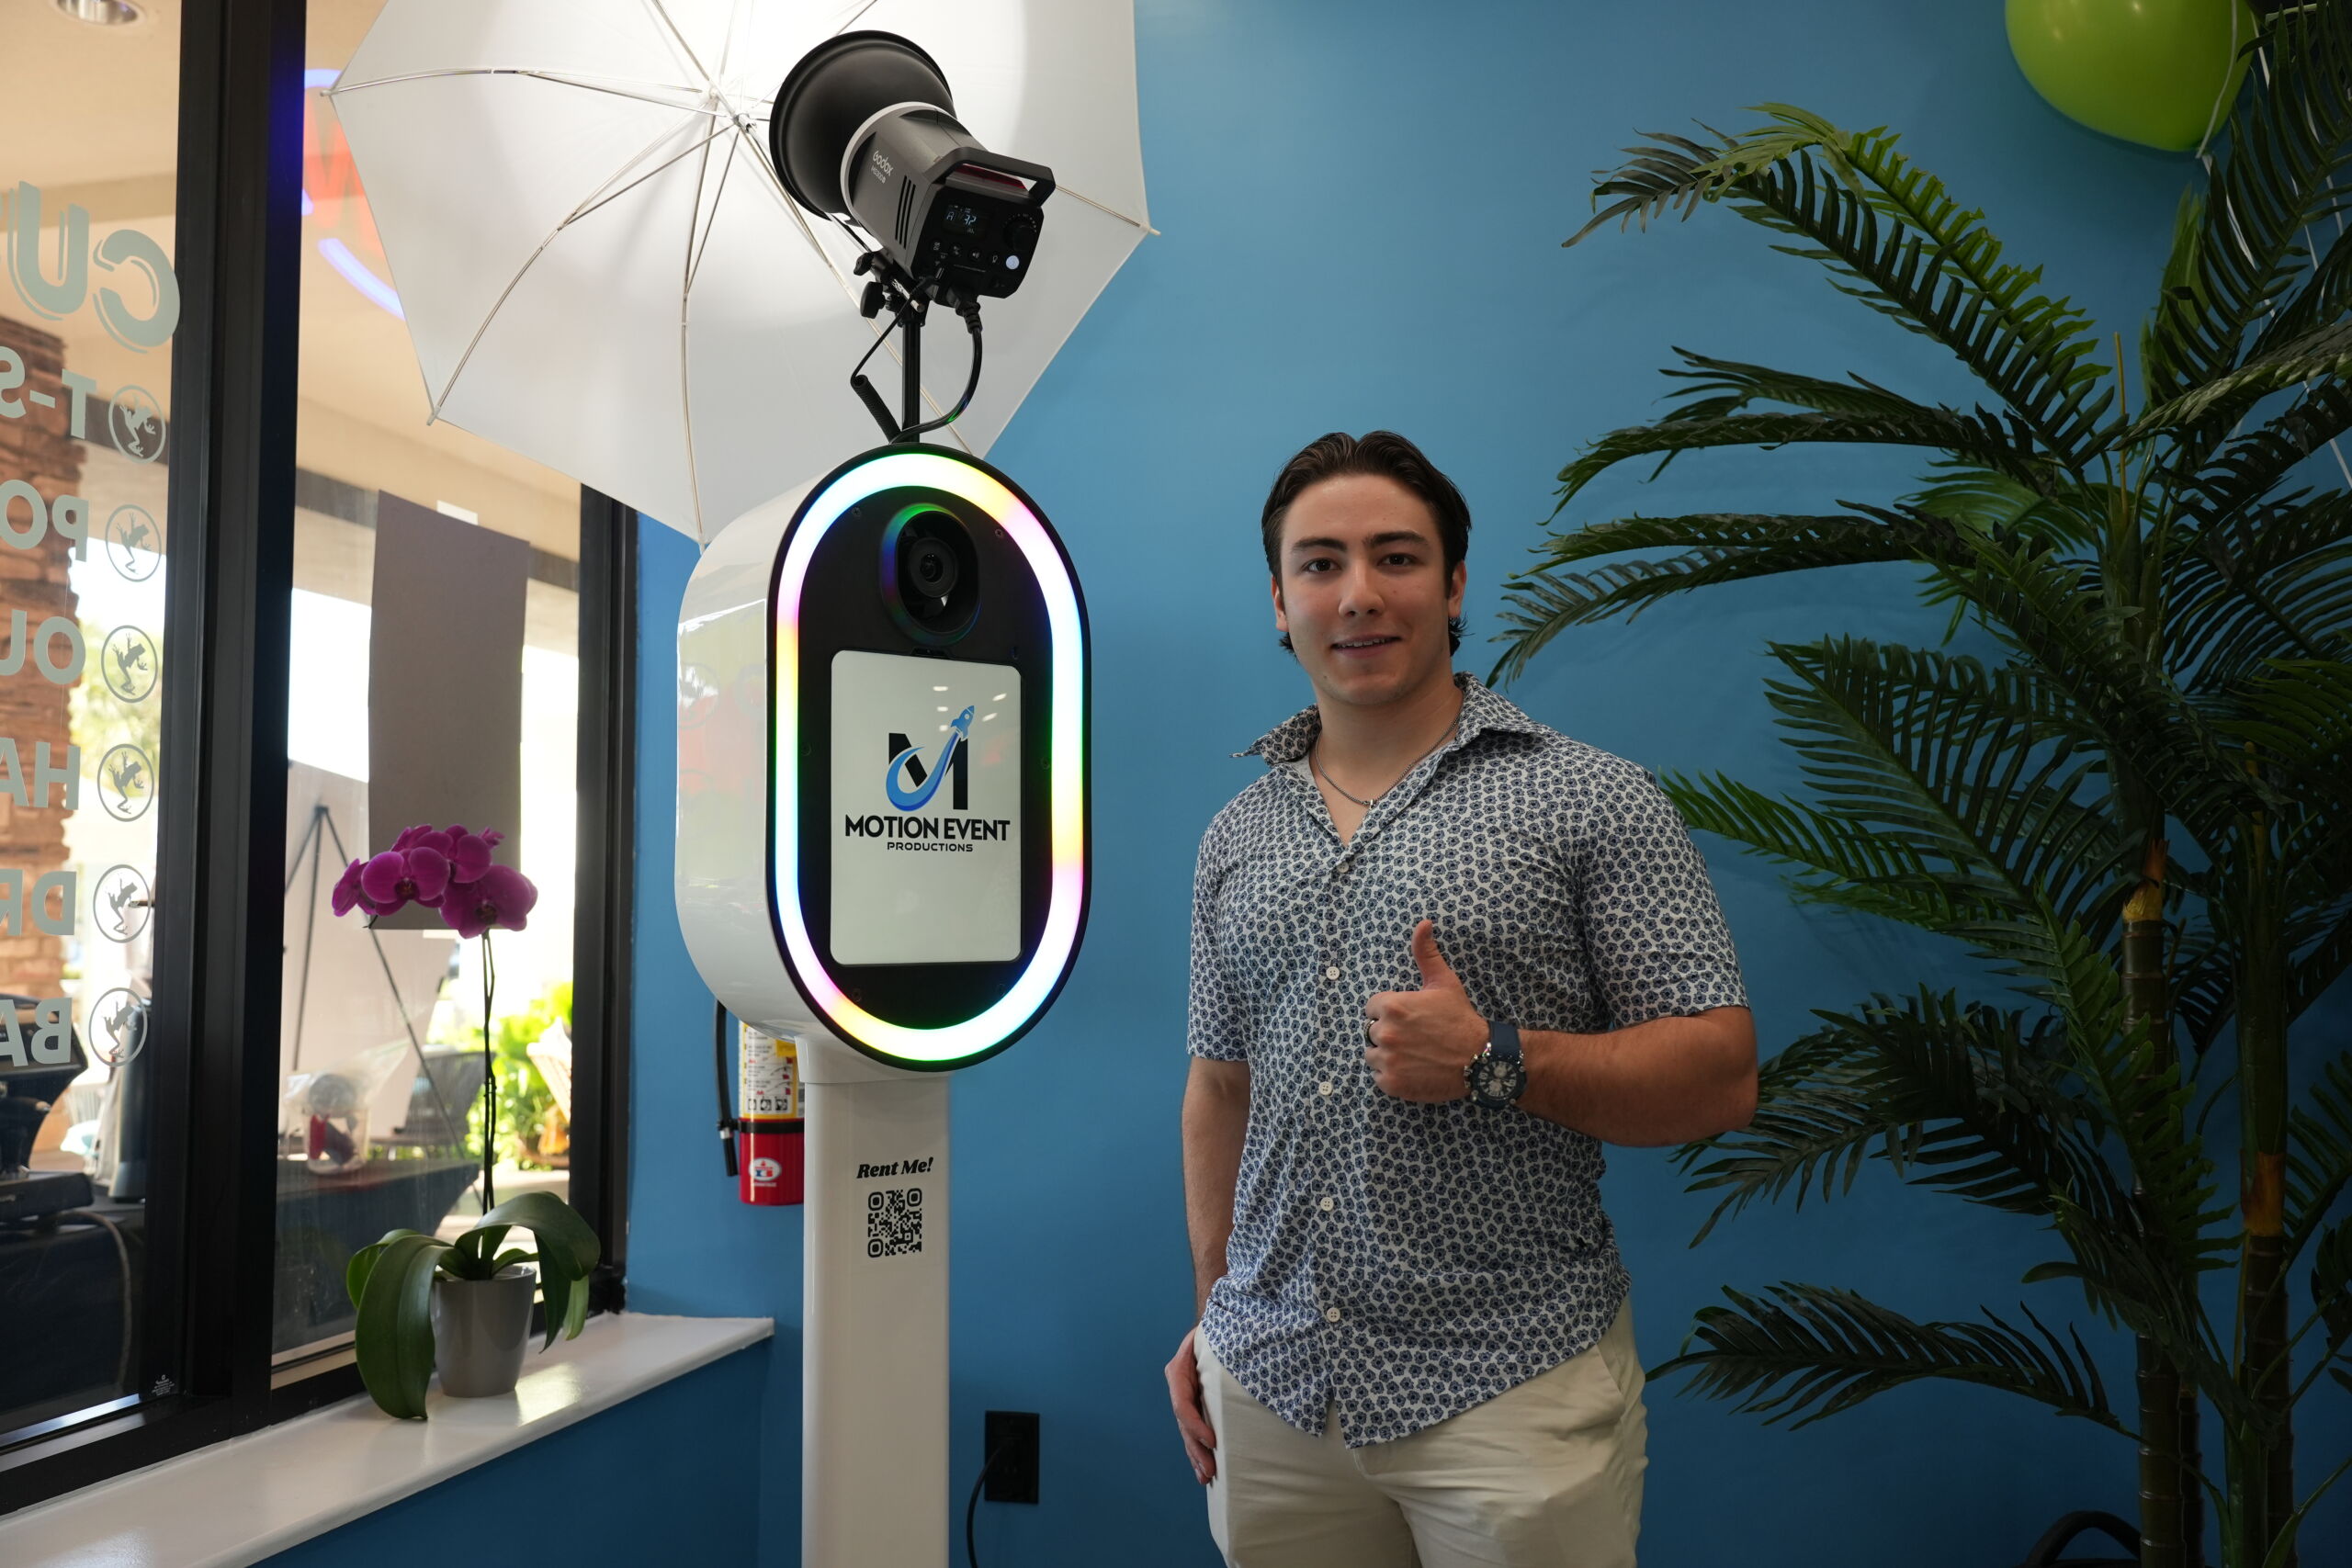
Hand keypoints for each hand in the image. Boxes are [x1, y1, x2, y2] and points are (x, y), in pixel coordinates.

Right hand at [1166, 1325, 1217, 1483]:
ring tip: (1206, 1476)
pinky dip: (1199, 1450)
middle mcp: (1179, 1385)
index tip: (1212, 1440)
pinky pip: (1194, 1430)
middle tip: (1210, 1470)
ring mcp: (1186, 1396)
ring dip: (1196, 1455)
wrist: (1218, 1325)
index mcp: (1180, 1369)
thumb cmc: (1221, 1327)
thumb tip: (1240, 1350)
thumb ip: (1221, 1343)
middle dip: (1196, 1448)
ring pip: (1187, 1432)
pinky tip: (1204, 1470)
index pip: (1181, 1402)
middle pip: (1183, 1423)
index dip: (1194, 1424)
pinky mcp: (1197, 1405)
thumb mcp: (1216, 1332)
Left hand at [1363, 920, 1486, 1101]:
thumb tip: (1423, 923)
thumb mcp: (1444, 982)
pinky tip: (1412, 1070)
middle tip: (1415, 1038)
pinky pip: (1378, 1077)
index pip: (1372, 1009)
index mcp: (1392, 1006)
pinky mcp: (1391, 1083)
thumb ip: (1426, 953)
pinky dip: (1392, 1076)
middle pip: (1371, 1032)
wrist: (1481, 1059)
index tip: (1410, 1020)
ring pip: (1372, 1055)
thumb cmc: (1460, 1019)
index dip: (1390, 1012)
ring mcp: (1387, 1060)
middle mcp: (1385, 1033)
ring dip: (1387, 1056)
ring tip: (1413, 1054)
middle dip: (1389, 1034)